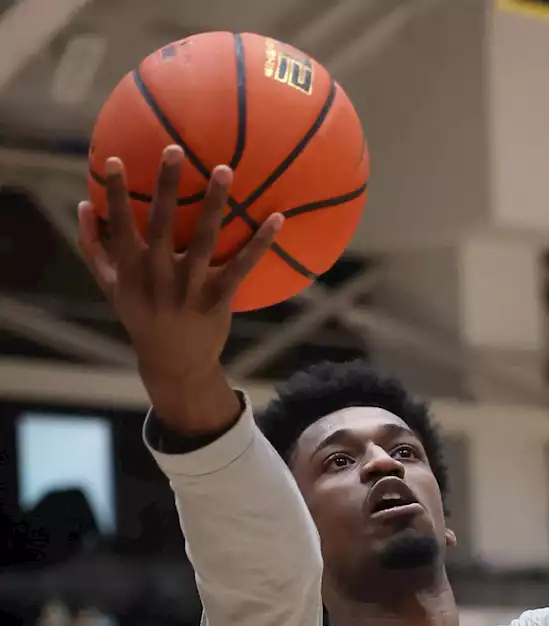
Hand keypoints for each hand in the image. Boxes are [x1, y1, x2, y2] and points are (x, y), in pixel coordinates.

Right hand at [77, 145, 282, 391]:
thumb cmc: (140, 315)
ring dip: (215, 204)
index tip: (112, 159)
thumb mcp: (110, 286)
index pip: (118, 224)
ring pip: (205, 240)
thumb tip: (81, 205)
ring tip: (225, 169)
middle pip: (163, 224)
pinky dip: (259, 243)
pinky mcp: (218, 299)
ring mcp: (189, 288)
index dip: (114, 193)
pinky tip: (277, 218)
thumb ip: (93, 247)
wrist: (173, 362)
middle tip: (175, 149)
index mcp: (130, 270)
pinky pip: (242, 266)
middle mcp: (158, 277)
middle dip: (167, 186)